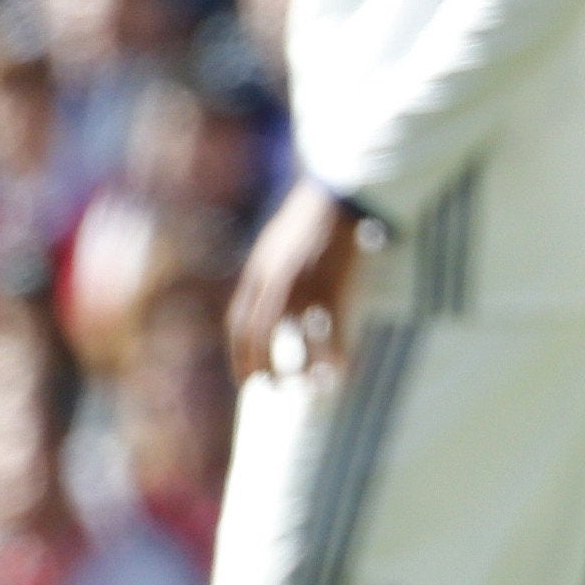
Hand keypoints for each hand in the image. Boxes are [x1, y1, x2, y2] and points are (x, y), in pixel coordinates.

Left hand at [228, 179, 366, 383]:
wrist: (337, 195)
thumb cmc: (312, 215)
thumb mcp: (277, 242)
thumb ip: (270, 270)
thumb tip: (270, 295)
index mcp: (258, 273)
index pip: (240, 323)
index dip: (241, 354)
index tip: (249, 378)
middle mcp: (273, 283)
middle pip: (259, 336)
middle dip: (262, 368)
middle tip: (275, 390)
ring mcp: (301, 286)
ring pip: (294, 339)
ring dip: (302, 368)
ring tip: (313, 386)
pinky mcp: (331, 287)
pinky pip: (331, 331)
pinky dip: (336, 355)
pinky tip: (344, 371)